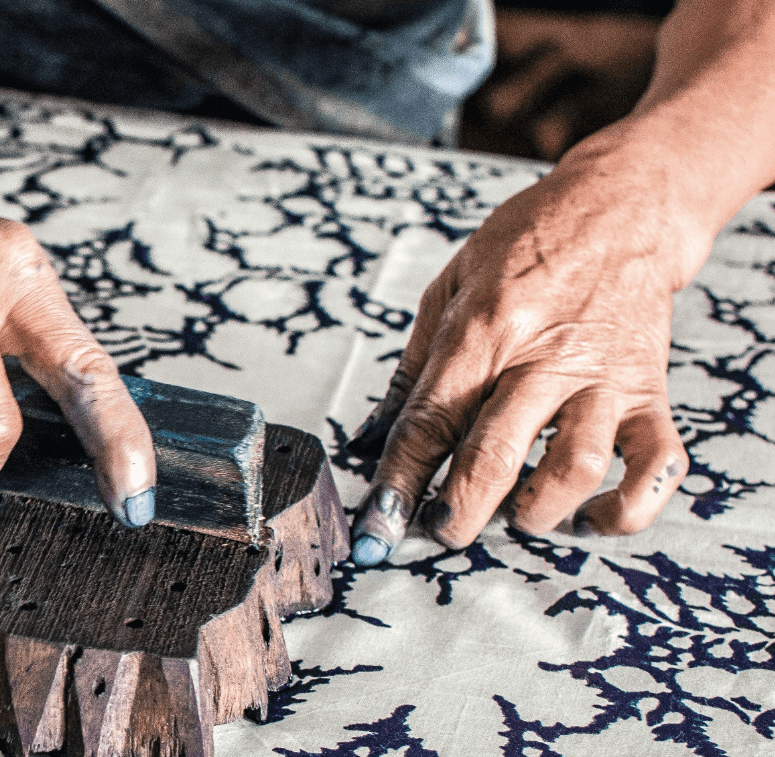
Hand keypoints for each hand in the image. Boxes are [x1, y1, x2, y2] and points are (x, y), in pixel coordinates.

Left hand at [345, 155, 703, 563]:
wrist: (622, 208)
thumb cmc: (525, 248)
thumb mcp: (449, 289)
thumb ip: (412, 371)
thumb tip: (369, 440)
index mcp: (485, 328)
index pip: (432, 418)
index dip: (400, 481)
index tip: (377, 528)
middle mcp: (545, 356)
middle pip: (494, 453)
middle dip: (459, 509)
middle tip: (440, 532)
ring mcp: (603, 377)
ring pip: (573, 467)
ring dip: (536, 510)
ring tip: (512, 516)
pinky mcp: (650, 392)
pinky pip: (655, 466)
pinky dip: (626, 508)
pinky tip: (591, 517)